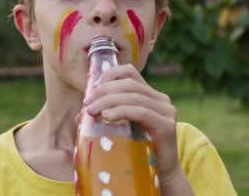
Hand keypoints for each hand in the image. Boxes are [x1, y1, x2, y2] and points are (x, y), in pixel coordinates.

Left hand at [83, 64, 181, 183]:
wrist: (160, 175)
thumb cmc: (138, 151)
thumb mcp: (120, 127)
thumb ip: (106, 114)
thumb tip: (82, 109)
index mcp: (150, 95)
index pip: (129, 72)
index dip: (109, 75)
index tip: (92, 91)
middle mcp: (161, 99)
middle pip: (129, 84)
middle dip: (104, 91)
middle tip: (88, 104)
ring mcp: (166, 111)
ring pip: (133, 96)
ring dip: (108, 101)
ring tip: (92, 112)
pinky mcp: (166, 125)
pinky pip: (141, 111)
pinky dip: (121, 111)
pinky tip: (107, 117)